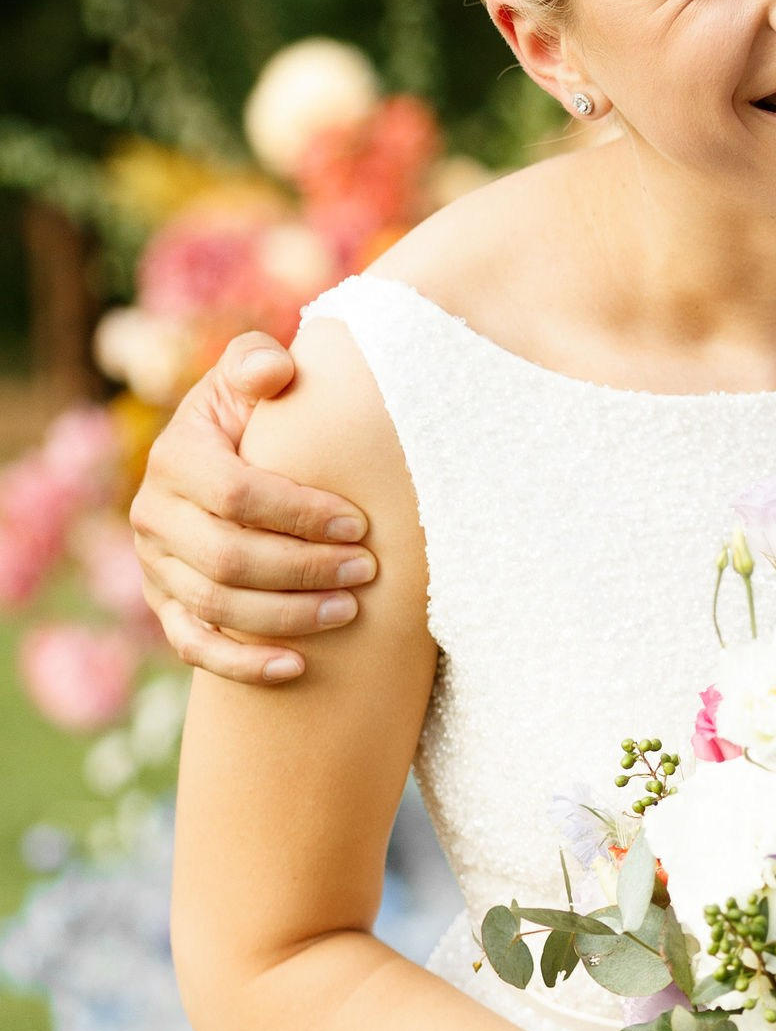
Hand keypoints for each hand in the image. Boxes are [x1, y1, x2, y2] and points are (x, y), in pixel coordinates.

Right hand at [132, 334, 376, 682]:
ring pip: (215, 608)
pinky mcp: (166, 606)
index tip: (359, 524)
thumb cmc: (257, 416)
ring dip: (287, 616)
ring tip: (350, 610)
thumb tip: (275, 370)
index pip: (236, 494)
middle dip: (303, 569)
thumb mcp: (250, 379)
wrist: (227, 460)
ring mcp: (156, 566)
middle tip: (367, 571)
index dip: (300, 514)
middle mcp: (154, 514)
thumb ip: (257, 362)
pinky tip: (297, 668)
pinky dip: (244, 664)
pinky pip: (194, 646)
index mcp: (175, 457)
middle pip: (226, 558)